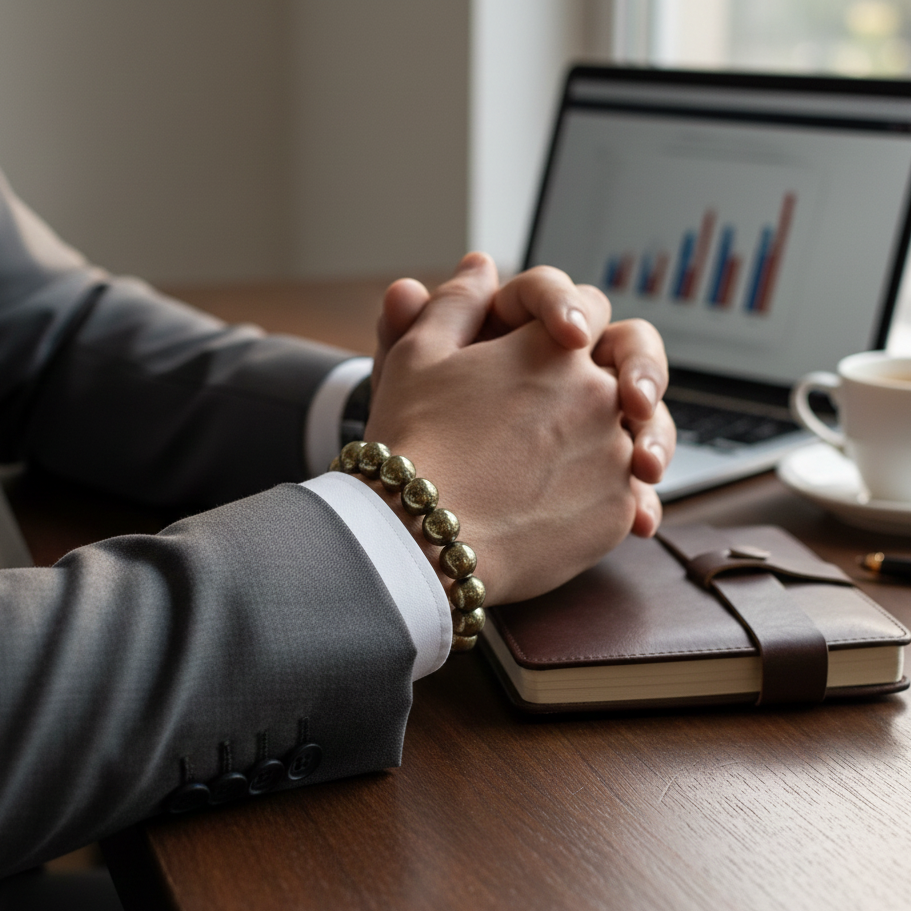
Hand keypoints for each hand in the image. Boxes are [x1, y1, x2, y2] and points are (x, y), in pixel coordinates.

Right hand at [365, 257, 637, 604]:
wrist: (420, 537)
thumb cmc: (413, 441)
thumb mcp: (418, 355)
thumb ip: (456, 303)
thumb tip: (480, 266)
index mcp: (554, 345)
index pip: (592, 307)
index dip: (572, 319)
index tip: (558, 342)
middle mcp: (599, 393)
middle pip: (630, 364)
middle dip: (618, 372)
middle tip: (586, 401)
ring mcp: (615, 454)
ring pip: (635, 429)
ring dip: (612, 435)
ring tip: (566, 464)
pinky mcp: (618, 510)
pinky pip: (631, 491)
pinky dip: (610, 492)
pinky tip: (570, 505)